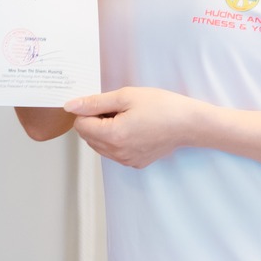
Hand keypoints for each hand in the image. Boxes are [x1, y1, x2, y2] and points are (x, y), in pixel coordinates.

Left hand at [64, 86, 205, 168]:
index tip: (106, 103)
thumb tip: (70, 106)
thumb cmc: (162, 107)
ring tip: (127, 117)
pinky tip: (134, 128)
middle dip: (96, 121)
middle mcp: (117, 153)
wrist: (190, 124)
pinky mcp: (135, 163)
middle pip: (88, 136)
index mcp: (112, 136)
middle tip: (118, 108)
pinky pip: (114, 152)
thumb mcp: (126, 96)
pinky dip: (117, 139)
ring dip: (105, 130)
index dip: (88, 110)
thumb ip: (95, 102)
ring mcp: (126, 161)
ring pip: (100, 145)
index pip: (80, 125)